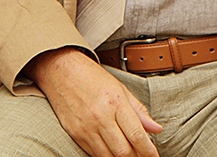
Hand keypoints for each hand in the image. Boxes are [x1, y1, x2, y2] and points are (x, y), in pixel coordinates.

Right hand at [26, 47, 161, 156]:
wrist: (60, 70)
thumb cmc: (91, 76)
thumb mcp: (120, 88)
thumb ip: (138, 111)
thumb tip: (156, 129)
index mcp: (116, 102)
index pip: (137, 135)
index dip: (148, 150)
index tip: (154, 156)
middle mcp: (101, 116)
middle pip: (124, 151)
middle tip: (142, 156)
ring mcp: (86, 127)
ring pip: (108, 156)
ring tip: (128, 154)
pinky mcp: (75, 133)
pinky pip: (93, 153)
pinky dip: (105, 156)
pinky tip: (111, 151)